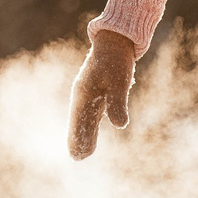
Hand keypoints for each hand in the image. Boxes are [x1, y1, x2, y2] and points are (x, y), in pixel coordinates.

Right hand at [68, 29, 137, 159]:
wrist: (117, 39)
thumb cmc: (117, 60)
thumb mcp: (119, 81)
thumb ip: (118, 103)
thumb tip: (119, 125)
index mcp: (84, 94)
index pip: (80, 122)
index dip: (79, 138)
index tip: (78, 156)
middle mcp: (83, 94)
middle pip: (78, 121)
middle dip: (78, 139)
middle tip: (77, 158)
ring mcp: (88, 91)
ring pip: (83, 116)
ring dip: (83, 132)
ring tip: (83, 150)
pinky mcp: (97, 89)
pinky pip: (90, 110)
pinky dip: (89, 122)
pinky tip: (91, 128)